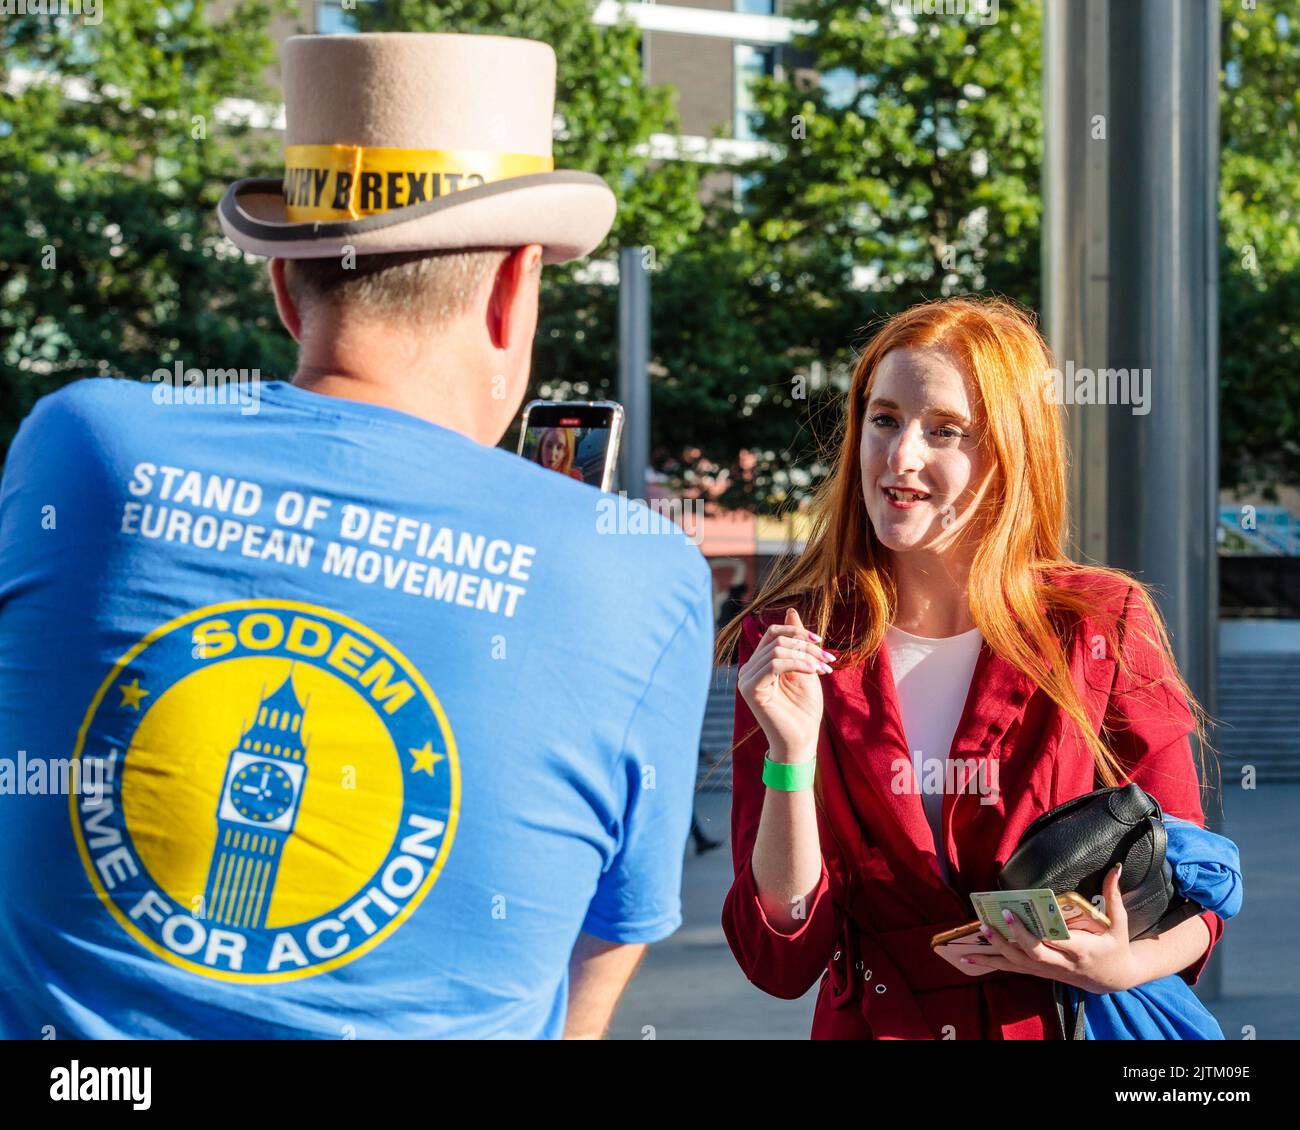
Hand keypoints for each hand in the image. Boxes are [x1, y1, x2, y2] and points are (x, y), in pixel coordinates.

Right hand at [737, 608, 833, 759]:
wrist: (802, 740)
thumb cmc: (803, 709)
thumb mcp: (805, 668)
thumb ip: (796, 642)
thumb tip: (791, 610)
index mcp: (759, 664)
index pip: (773, 634)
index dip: (797, 632)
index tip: (821, 643)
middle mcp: (748, 670)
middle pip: (777, 640)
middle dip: (806, 646)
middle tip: (829, 661)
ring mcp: (746, 679)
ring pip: (777, 650)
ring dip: (806, 656)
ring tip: (824, 669)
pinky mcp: (750, 690)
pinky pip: (774, 664)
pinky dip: (797, 663)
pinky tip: (814, 672)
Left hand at [956, 864, 1141, 993]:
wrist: (1115, 979)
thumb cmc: (1115, 947)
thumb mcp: (1119, 923)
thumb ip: (1113, 895)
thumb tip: (1114, 867)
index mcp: (1083, 950)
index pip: (1057, 942)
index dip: (1035, 932)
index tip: (1016, 915)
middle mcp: (1064, 963)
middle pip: (1034, 955)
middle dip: (1011, 939)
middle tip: (990, 921)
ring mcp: (1050, 971)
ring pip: (1020, 965)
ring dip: (995, 952)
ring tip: (976, 935)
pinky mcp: (1041, 973)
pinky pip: (1015, 969)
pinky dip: (991, 964)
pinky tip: (969, 958)